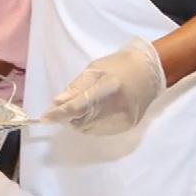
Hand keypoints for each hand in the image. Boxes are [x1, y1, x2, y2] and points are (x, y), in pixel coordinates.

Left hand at [42, 38, 166, 134]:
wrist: (150, 71)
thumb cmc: (120, 65)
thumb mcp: (95, 69)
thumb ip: (76, 87)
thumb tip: (57, 103)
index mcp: (107, 87)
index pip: (78, 106)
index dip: (59, 114)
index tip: (45, 117)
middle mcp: (117, 106)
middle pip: (82, 121)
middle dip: (68, 117)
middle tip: (63, 107)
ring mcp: (124, 118)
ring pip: (90, 129)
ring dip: (79, 121)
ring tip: (82, 106)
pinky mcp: (128, 125)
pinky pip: (101, 131)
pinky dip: (91, 124)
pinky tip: (94, 112)